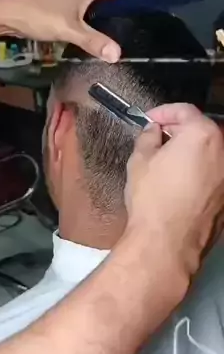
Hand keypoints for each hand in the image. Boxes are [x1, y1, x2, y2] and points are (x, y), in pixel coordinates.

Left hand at [0, 0, 146, 61]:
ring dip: (105, 7)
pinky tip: (91, 29)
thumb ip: (93, 41)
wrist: (9, 11)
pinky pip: (84, 3)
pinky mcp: (61, 0)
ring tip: (115, 27)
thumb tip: (117, 55)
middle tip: (131, 19)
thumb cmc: (40, 14)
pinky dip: (92, 12)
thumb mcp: (70, 30)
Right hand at [125, 105, 223, 276]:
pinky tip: (179, 185)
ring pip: (209, 154)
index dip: (163, 112)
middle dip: (179, 132)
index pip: (184, 110)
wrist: (168, 243)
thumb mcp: (139, 162)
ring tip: (167, 165)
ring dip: (190, 154)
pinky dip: (198, 174)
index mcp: (203, 134)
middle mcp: (223, 151)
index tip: (150, 119)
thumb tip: (153, 132)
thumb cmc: (153, 202)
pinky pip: (212, 176)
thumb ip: (147, 138)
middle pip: (201, 130)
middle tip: (157, 141)